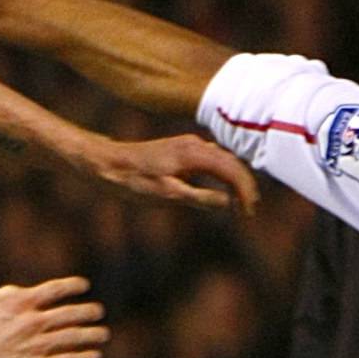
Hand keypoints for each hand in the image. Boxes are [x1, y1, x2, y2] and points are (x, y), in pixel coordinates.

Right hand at [0, 276, 107, 357]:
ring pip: (72, 337)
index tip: (84, 286)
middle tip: (98, 311)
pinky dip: (83, 357)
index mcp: (18, 304)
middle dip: (88, 312)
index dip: (72, 286)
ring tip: (103, 334)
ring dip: (91, 334)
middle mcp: (30, 322)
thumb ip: (6, 296)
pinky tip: (95, 356)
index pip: (53, 290)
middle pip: (69, 314)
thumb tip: (24, 292)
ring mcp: (35, 346)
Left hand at [85, 132, 258, 214]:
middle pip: (233, 163)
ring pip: (225, 160)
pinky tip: (223, 188)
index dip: (245, 192)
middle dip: (245, 186)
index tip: (249, 213)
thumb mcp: (166, 195)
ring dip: (236, 180)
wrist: (108, 163)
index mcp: (195, 153)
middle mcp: (195, 144)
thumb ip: (199, 198)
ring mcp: (189, 145)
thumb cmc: (134, 181)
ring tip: (241, 203)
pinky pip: (213, 159)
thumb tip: (227, 203)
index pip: (232, 171)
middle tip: (250, 211)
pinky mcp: (182, 149)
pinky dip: (224, 174)